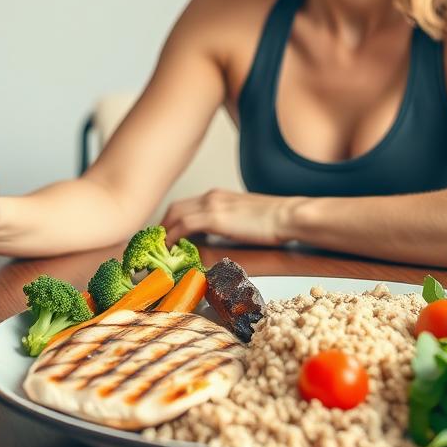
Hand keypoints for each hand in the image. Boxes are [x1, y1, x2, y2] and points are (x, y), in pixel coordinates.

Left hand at [161, 189, 300, 245]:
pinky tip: (170, 249)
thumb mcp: (245, 217)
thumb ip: (230, 222)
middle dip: (163, 226)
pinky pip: (184, 226)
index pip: (186, 205)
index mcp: (219, 196)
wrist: (288, 216)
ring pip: (175, 215)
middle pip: (175, 208)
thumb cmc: (275, 220)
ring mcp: (212, 205)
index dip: (173, 221)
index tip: (167, 236)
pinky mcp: (216, 218)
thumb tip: (222, 237)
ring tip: (158, 250)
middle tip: (158, 244)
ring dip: (164, 232)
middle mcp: (212, 196)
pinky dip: (173, 236)